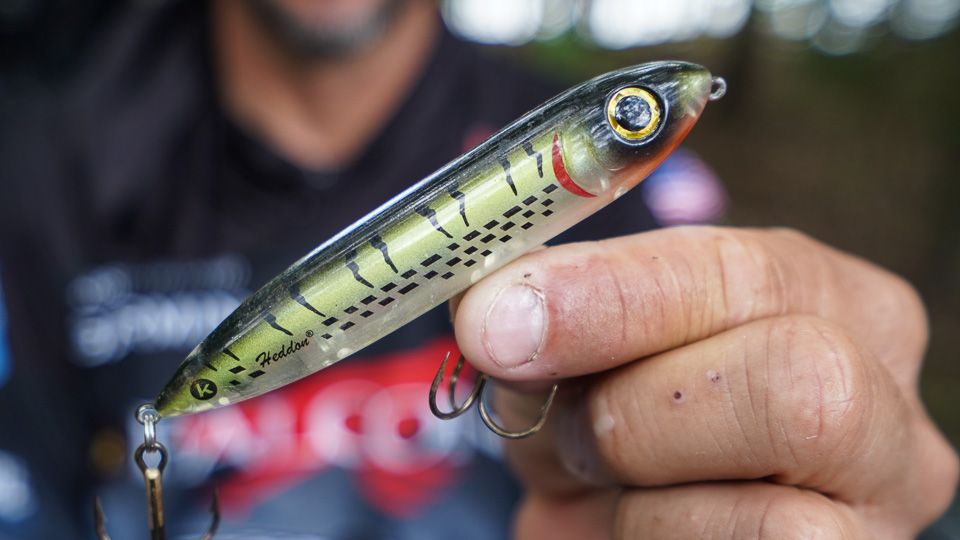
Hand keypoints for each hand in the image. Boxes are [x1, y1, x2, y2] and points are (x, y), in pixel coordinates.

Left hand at [452, 226, 957, 538]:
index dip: (614, 295)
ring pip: (777, 505)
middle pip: (799, 379)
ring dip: (642, 494)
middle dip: (639, 409)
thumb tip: (502, 317)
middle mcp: (881, 395)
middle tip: (567, 432)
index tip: (500, 320)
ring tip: (608, 486)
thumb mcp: (586, 366)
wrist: (644, 524)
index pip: (741, 272)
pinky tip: (645, 526)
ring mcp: (881, 500)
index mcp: (825, 299)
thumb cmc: (621, 432)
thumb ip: (561, 332)